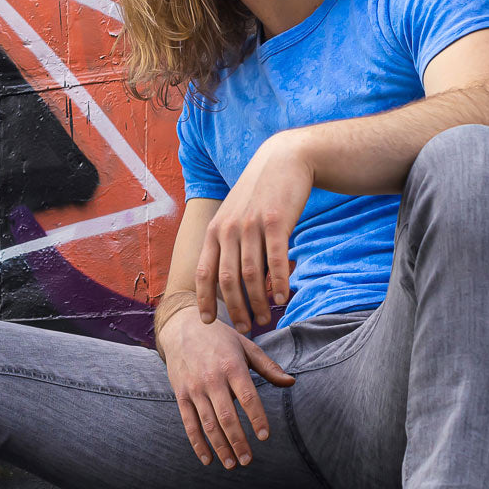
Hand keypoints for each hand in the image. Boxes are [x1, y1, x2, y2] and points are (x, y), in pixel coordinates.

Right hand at [158, 307, 294, 467]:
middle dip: (238, 441)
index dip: (257, 418)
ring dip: (220, 447)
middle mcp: (212, 379)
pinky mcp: (181, 395)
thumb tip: (291, 382)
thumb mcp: (246, 346)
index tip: (264, 436)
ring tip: (232, 464)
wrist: (181, 327)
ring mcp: (194, 388)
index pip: (247, 397)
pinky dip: (198, 443)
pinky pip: (189, 423)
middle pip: (227, 416)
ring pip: (208, 424)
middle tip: (248, 460)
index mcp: (232, 366)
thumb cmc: (220, 338)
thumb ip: (268, 367)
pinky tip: (208, 459)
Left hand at [194, 131, 312, 332]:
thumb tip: (236, 282)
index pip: (204, 272)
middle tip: (246, 329)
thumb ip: (232, 244)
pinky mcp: (275, 221)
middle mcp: (228, 229)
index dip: (204, 300)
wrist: (284, 159)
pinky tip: (283, 299)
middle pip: (227, 280)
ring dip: (257, 302)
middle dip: (235, 309)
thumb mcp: (236, 215)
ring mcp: (251, 225)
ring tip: (266, 319)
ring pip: (250, 274)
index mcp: (215, 230)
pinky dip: (278, 283)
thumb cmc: (261, 194)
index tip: (208, 322)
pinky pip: (275, 260)